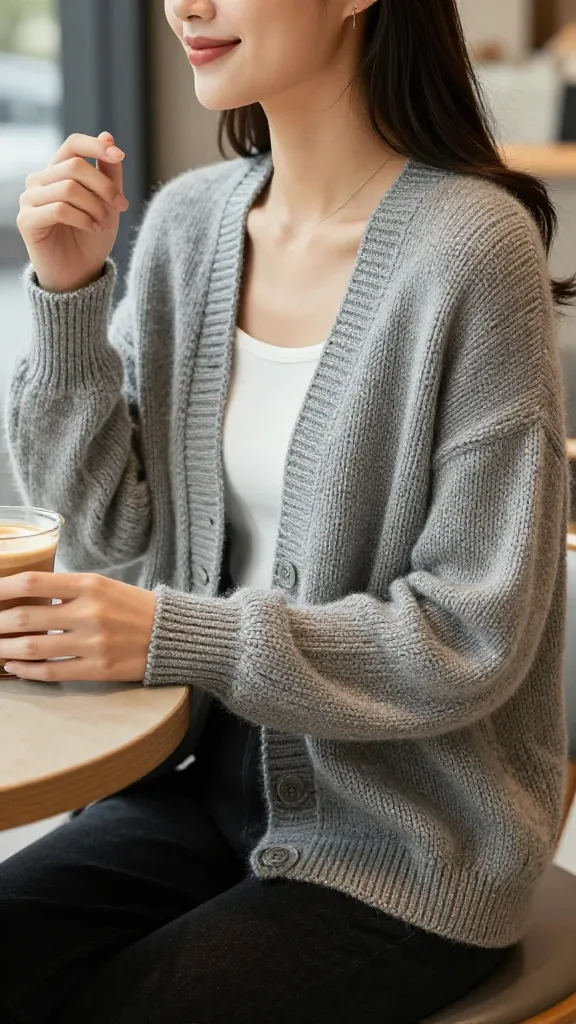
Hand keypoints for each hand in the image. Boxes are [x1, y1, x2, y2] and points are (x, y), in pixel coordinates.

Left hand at [0, 573, 156, 683]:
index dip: (1, 588)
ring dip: (5, 649)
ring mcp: (93, 643)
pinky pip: (52, 672)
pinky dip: (27, 671)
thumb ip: (67, 591)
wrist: (171, 634)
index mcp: (90, 585)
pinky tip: (14, 667)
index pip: (33, 582)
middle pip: (25, 617)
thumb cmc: (132, 608)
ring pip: (33, 648)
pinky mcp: (98, 669)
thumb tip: (23, 599)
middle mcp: (89, 612)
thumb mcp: (103, 587)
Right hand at [17, 131, 128, 293]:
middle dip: (104, 186)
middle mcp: (40, 180)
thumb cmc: (92, 238)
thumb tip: (107, 136)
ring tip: (104, 224)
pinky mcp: (26, 220)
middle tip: (121, 206)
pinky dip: (83, 219)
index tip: (119, 155)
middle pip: (75, 166)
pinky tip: (93, 229)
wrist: (80, 274)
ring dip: (95, 207)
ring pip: (68, 188)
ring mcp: (30, 199)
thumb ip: (108, 172)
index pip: (73, 144)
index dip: (96, 146)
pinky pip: (59, 209)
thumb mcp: (108, 203)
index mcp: (58, 171)